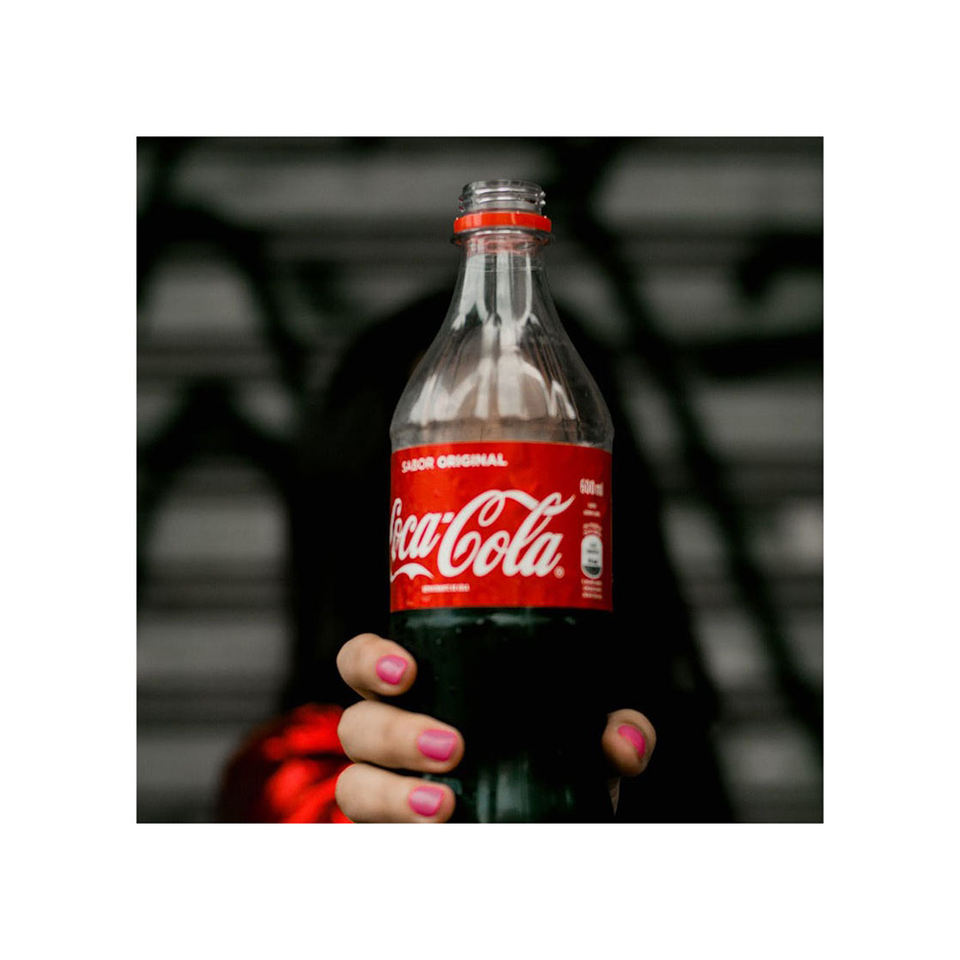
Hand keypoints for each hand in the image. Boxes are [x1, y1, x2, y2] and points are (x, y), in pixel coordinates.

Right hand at [334, 632, 656, 821]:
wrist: (558, 825)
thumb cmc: (552, 760)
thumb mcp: (585, 737)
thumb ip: (615, 730)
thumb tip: (620, 742)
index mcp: (425, 689)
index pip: (366, 660)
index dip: (370, 660)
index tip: (407, 671)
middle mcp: (393, 735)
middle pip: (355, 723)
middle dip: (393, 732)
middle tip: (451, 746)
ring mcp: (388, 788)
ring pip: (354, 785)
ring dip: (392, 794)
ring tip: (444, 805)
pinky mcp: (394, 831)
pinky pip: (375, 836)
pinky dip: (401, 832)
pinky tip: (440, 834)